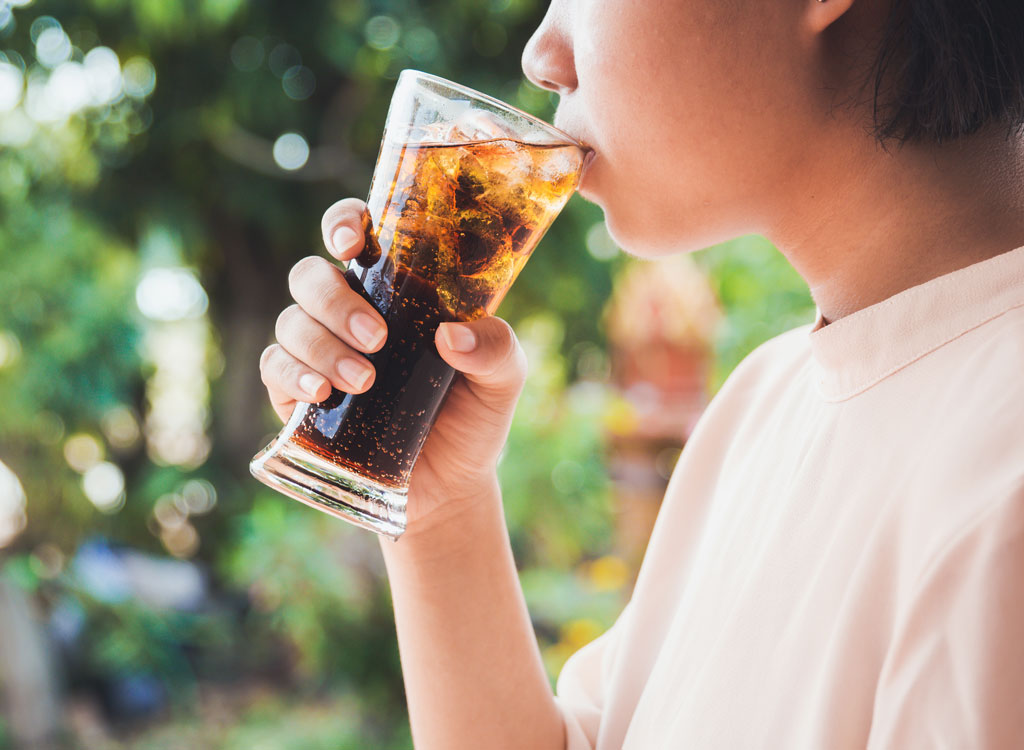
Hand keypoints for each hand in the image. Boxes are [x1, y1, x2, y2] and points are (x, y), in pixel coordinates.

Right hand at [259, 198, 527, 534]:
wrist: (450, 485)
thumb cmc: (474, 416)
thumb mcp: (502, 380)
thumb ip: (496, 349)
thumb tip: (453, 335)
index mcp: (396, 290)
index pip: (357, 234)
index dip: (343, 223)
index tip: (352, 244)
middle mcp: (350, 311)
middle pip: (311, 276)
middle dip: (335, 301)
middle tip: (378, 338)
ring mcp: (320, 350)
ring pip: (291, 321)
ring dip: (322, 345)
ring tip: (365, 380)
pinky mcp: (296, 393)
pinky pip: (274, 366)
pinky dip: (294, 375)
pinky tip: (323, 393)